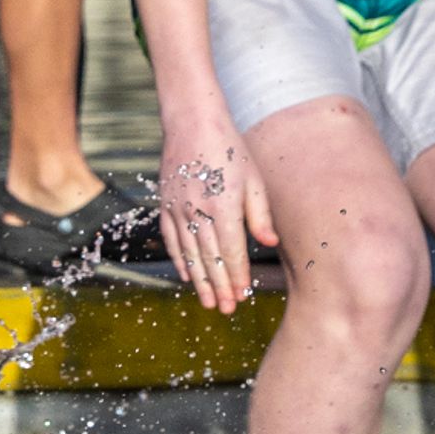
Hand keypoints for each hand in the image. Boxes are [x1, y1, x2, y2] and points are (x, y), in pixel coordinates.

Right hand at [155, 113, 270, 311]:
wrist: (191, 124)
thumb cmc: (229, 150)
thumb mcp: (254, 179)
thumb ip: (260, 214)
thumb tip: (269, 244)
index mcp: (223, 205)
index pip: (231, 251)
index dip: (237, 276)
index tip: (242, 295)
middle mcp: (197, 210)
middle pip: (209, 258)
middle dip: (219, 286)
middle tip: (226, 309)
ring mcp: (177, 209)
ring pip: (189, 253)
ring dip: (200, 281)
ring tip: (208, 302)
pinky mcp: (165, 205)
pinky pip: (172, 240)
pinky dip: (180, 260)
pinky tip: (187, 275)